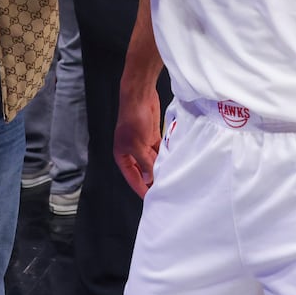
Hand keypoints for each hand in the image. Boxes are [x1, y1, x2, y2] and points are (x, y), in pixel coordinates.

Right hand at [113, 83, 162, 197]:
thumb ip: (145, 163)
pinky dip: (165, 157)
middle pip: (143, 170)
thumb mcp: (139, 145)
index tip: (151, 199)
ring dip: (160, 167)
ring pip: (153, 161)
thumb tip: (150, 178)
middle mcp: (132, 151)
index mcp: (122, 155)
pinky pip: (159, 151)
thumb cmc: (133, 119)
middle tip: (165, 190)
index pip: (132, 176)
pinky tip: (173, 164)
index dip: (141, 188)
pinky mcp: (152, 136)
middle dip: (152, 179)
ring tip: (171, 179)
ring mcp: (143, 143)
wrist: (140, 96)